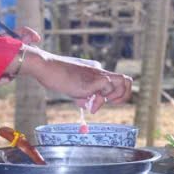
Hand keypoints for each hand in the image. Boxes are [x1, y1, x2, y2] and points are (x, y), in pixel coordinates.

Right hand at [18, 46, 132, 109]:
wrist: (46, 67)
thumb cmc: (55, 76)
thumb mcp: (74, 88)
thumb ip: (86, 96)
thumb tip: (92, 107)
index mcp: (96, 71)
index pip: (117, 82)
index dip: (114, 94)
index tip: (102, 100)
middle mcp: (100, 71)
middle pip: (127, 81)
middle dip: (123, 96)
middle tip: (109, 102)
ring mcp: (97, 75)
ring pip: (122, 83)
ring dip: (112, 96)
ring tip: (95, 100)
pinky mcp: (92, 80)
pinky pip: (106, 88)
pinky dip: (99, 98)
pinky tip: (84, 99)